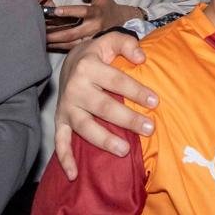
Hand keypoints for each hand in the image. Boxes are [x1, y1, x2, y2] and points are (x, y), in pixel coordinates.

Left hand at [45, 0, 138, 52]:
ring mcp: (90, 39)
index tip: (56, 10)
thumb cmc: (107, 7)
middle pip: (73, 32)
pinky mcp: (87, 46)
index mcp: (96, 13)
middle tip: (42, 30)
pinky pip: (71, 48)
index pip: (82, 12)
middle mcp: (93, 28)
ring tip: (42, 38)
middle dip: (56, 32)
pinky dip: (59, 46)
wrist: (120, 23)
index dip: (69, 11)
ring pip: (71, 42)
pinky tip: (48, 45)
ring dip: (56, 41)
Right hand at [53, 32, 158, 178]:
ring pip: (85, 127)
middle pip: (104, 107)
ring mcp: (66, 107)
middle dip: (127, 119)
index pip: (116, 81)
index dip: (136, 91)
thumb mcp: (109, 41)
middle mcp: (75, 88)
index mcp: (88, 67)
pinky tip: (74, 174)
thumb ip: (126, 44)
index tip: (155, 102)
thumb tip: (142, 58)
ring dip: (104, 140)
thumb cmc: (96, 54)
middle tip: (149, 128)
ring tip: (125, 150)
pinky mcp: (60, 121)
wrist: (68, 62)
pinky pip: (60, 141)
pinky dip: (65, 158)